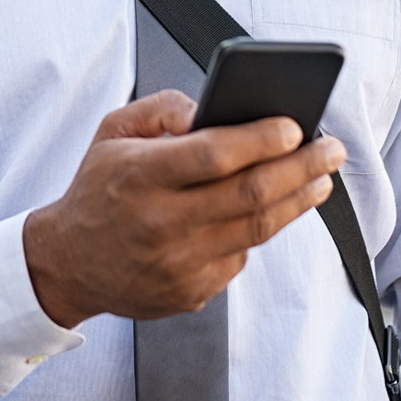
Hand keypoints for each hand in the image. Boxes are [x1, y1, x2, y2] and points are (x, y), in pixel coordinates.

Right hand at [22, 90, 345, 327]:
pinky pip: (240, 256)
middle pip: (250, 194)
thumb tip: (211, 108)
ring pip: (257, 229)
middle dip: (302, 167)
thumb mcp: (112, 132)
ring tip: (321, 178)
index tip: (295, 125)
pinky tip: (273, 210)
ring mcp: (178, 263)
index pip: (214, 155)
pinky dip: (260, 230)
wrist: (68, 264)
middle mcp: (160, 222)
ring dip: (298, 200)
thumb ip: (162, 108)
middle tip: (332, 150)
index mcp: (139, 176)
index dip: (261, 139)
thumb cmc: (98, 190)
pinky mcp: (190, 292)